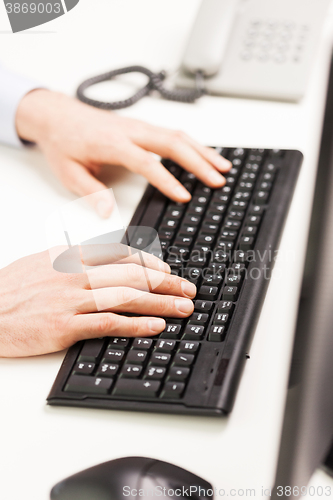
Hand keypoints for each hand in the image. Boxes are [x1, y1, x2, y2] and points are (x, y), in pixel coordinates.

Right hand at [0, 247, 194, 356]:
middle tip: (188, 290)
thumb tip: (105, 262)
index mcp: (70, 256)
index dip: (150, 263)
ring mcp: (70, 299)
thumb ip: (75, 260)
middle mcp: (74, 273)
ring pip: (126, 296)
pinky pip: (108, 322)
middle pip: (131, 275)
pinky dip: (136, 324)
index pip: (120, 254)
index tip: (168, 271)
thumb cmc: (11, 290)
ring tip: (183, 308)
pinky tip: (155, 327)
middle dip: (165, 283)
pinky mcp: (65, 325)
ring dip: (160, 303)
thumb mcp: (43, 262)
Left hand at [15, 90, 230, 216]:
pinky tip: (204, 155)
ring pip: (178, 135)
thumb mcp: (69, 172)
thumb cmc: (64, 142)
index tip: (185, 197)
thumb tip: (108, 213)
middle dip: (199, 162)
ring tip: (224, 167)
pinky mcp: (142, 127)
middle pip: (173, 142)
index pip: (146, 162)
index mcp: (113, 143)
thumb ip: (91, 192)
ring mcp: (139, 126)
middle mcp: (131, 131)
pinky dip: (193, 144)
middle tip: (218, 180)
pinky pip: (173, 133)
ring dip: (202, 151)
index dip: (167, 180)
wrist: (57, 114)